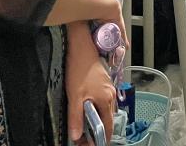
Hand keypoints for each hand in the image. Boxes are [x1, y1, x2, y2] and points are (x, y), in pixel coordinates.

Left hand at [65, 24, 116, 143]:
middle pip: (108, 120)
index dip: (100, 139)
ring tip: (84, 128)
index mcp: (106, 100)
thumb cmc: (79, 71)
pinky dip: (97, 110)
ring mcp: (108, 88)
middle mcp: (111, 95)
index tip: (90, 145)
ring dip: (97, 121)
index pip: (107, 127)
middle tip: (84, 139)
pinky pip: (103, 102)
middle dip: (98, 132)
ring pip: (106, 110)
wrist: (81, 48)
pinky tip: (87, 110)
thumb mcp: (75, 97)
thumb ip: (76, 117)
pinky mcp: (104, 83)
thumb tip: (76, 136)